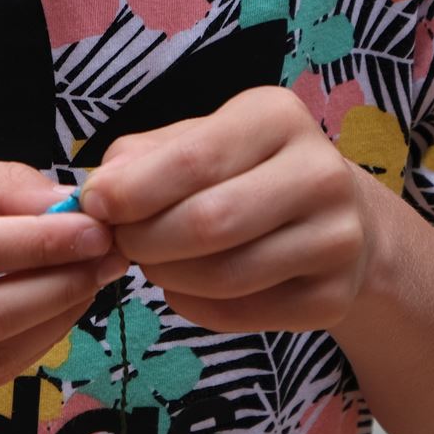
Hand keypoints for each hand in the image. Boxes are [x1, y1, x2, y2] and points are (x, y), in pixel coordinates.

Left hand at [79, 87, 375, 334]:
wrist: (339, 218)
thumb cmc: (247, 172)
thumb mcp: (199, 140)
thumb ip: (141, 158)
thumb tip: (98, 194)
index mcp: (278, 118)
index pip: (192, 160)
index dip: (130, 191)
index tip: (95, 206)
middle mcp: (320, 174)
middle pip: (207, 224)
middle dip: (144, 240)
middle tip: (122, 243)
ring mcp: (336, 240)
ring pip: (223, 277)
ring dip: (166, 277)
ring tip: (155, 262)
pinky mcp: (332, 297)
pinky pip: (239, 315)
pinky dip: (194, 306)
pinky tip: (188, 287)